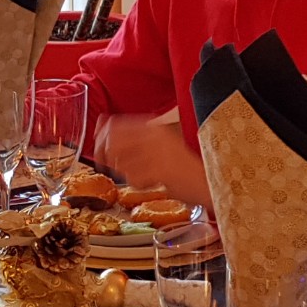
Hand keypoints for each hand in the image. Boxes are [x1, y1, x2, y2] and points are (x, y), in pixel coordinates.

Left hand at [92, 114, 208, 205]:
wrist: (207, 182)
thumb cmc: (182, 167)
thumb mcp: (158, 144)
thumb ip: (131, 136)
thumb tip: (101, 123)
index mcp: (154, 128)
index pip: (115, 124)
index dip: (101, 136)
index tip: (98, 148)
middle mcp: (154, 136)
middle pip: (112, 141)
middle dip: (104, 155)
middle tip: (108, 166)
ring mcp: (157, 153)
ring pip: (121, 162)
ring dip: (125, 172)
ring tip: (141, 175)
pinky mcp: (160, 171)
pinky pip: (133, 179)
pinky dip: (138, 184)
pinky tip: (151, 183)